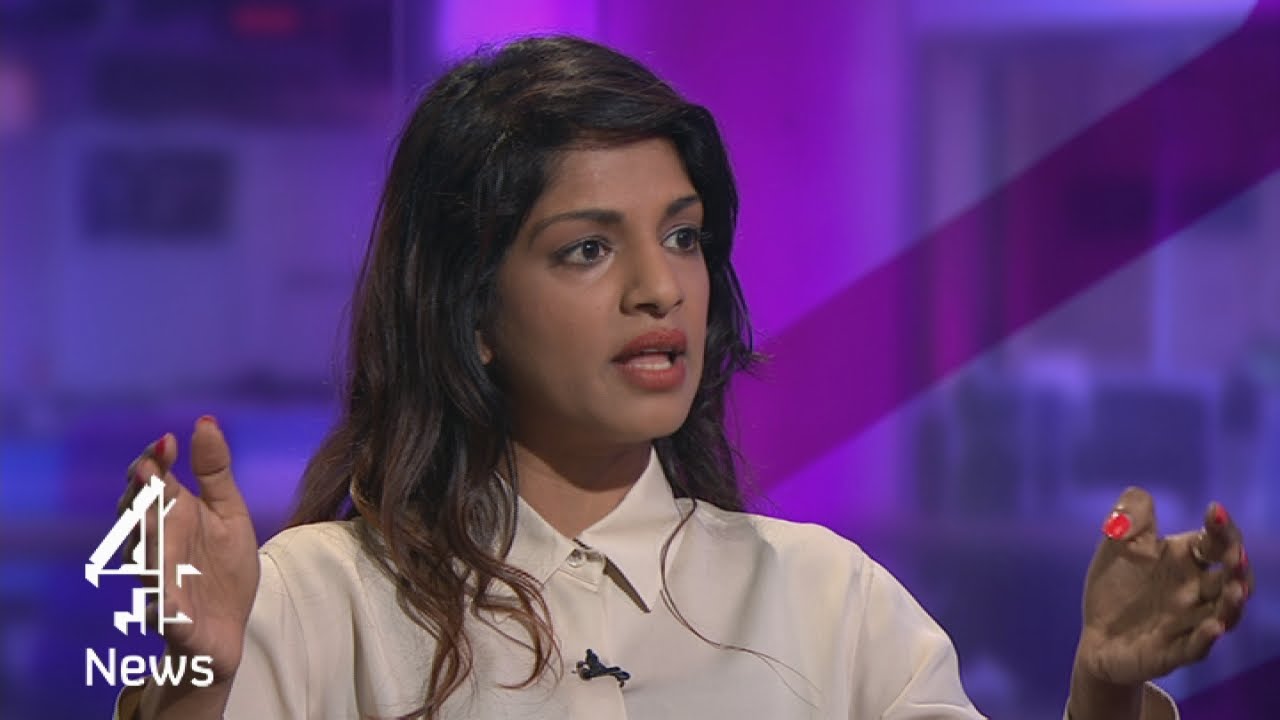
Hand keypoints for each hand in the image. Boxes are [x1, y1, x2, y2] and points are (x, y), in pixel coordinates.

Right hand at [116, 416, 259, 685]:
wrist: (229, 630)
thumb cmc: (223, 569)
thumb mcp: (228, 513)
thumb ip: (215, 472)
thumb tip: (205, 420)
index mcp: (172, 516)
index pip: (152, 482)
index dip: (154, 461)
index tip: (167, 442)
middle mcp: (158, 545)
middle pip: (137, 515)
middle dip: (141, 495)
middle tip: (148, 472)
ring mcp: (161, 581)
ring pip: (144, 559)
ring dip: (146, 540)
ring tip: (150, 516)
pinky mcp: (172, 619)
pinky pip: (160, 612)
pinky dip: (159, 608)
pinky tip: (161, 604)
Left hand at [1074, 487, 1252, 686]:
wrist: (1097, 635)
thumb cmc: (1116, 586)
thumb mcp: (1116, 545)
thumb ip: (1129, 517)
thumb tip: (1142, 496)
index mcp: (1187, 561)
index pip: (1215, 542)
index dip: (1221, 527)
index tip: (1215, 510)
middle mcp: (1196, 591)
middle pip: (1231, 578)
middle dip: (1237, 566)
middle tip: (1235, 554)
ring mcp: (1189, 622)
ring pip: (1224, 614)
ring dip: (1232, 603)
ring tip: (1235, 588)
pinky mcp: (1174, 652)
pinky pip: (1196, 647)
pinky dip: (1206, 638)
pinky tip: (1212, 628)